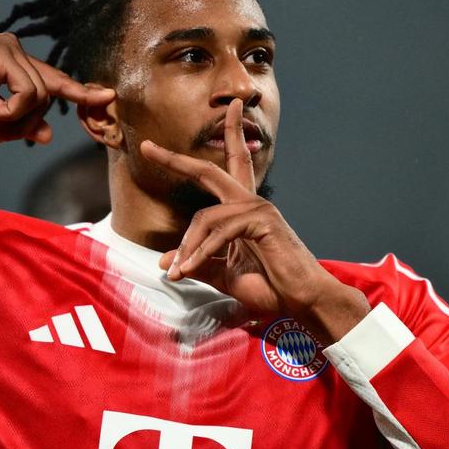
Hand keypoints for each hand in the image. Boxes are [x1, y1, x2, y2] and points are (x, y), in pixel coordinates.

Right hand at [0, 34, 114, 143]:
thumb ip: (21, 122)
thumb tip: (49, 135)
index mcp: (15, 62)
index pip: (55, 80)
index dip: (81, 91)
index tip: (106, 98)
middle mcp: (17, 50)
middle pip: (49, 95)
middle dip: (29, 124)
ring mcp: (11, 48)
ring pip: (41, 97)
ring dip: (18, 120)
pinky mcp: (3, 53)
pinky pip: (28, 93)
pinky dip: (13, 111)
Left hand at [140, 99, 369, 344]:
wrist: (302, 301)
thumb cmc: (270, 287)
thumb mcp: (224, 275)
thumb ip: (197, 264)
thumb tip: (163, 262)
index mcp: (241, 211)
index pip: (216, 177)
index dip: (189, 161)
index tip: (157, 148)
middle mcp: (249, 203)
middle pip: (208, 171)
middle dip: (176, 159)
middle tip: (146, 147)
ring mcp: (258, 208)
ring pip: (205, 217)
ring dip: (187, 247)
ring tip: (177, 272)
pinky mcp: (263, 220)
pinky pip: (220, 233)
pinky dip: (201, 252)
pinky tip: (189, 269)